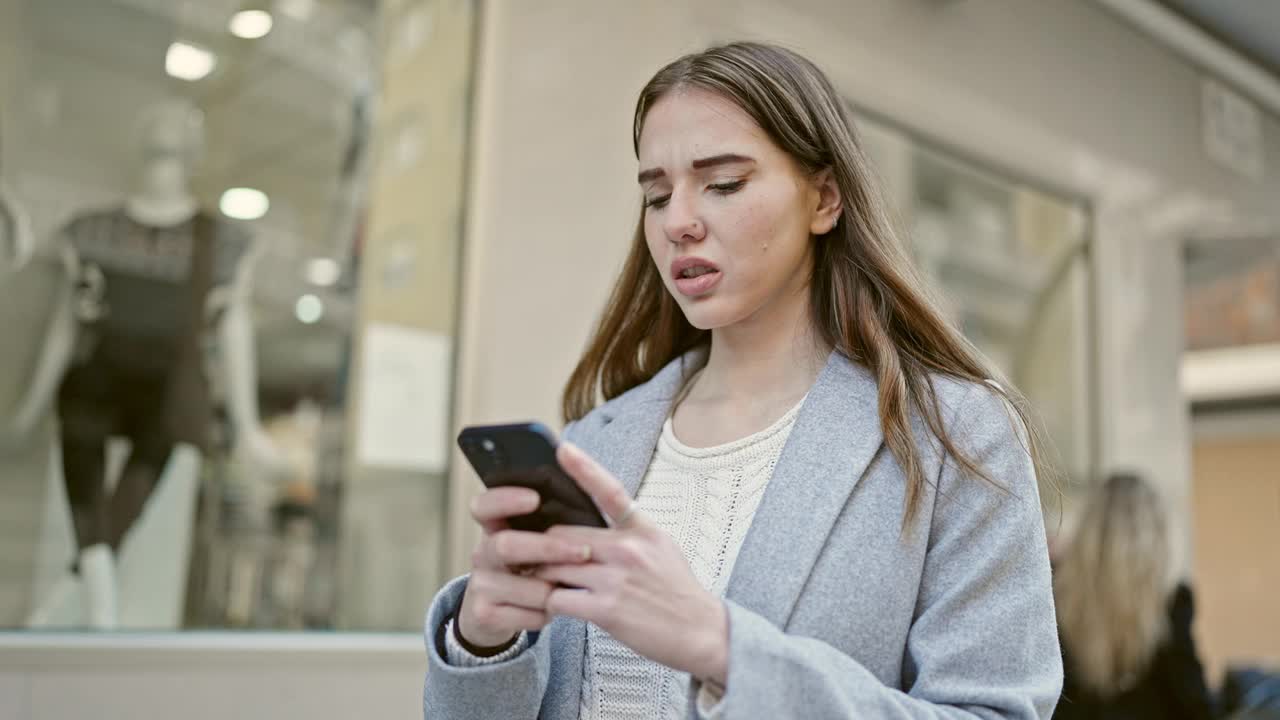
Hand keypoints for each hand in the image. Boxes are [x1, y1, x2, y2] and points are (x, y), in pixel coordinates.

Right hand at [458, 485, 593, 647]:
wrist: (494, 615)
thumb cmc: (527, 570)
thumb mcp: (530, 543)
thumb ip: (547, 524)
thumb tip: (587, 499)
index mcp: (493, 528)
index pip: (485, 506)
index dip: (505, 499)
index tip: (535, 498)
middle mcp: (483, 553)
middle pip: (506, 545)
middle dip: (549, 548)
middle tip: (583, 551)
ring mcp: (480, 585)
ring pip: (528, 587)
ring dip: (556, 590)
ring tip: (570, 586)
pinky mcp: (485, 615)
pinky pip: (531, 615)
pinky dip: (550, 613)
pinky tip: (554, 608)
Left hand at [535, 442, 728, 684]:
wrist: (701, 631)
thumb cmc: (678, 592)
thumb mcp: (662, 547)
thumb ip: (629, 534)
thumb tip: (592, 532)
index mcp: (641, 530)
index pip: (610, 491)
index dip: (584, 468)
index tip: (564, 449)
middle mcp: (627, 549)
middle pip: (562, 536)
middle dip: (546, 549)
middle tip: (537, 559)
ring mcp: (615, 578)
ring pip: (554, 566)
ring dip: (544, 577)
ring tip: (543, 584)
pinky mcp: (605, 608)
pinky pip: (558, 598)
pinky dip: (551, 603)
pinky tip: (559, 606)